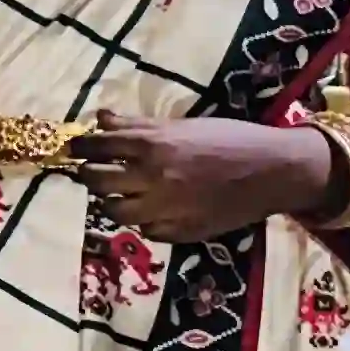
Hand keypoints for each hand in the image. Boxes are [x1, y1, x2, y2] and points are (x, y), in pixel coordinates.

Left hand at [68, 116, 341, 242]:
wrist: (275, 170)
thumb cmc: (230, 139)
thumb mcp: (182, 125)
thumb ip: (137, 126)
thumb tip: (100, 118)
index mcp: (151, 145)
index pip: (95, 147)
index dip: (80, 148)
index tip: (74, 149)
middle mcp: (152, 177)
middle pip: (95, 181)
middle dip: (89, 176)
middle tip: (94, 173)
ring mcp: (166, 208)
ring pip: (114, 212)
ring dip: (112, 202)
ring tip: (120, 195)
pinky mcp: (182, 231)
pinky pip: (146, 231)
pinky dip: (143, 221)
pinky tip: (151, 211)